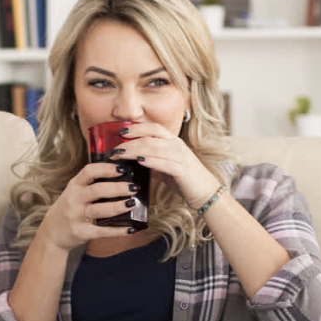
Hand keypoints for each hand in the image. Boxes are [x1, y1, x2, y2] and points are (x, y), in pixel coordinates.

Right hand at [39, 161, 145, 249]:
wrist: (52, 232)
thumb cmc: (70, 208)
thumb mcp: (75, 192)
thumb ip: (92, 184)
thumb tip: (122, 177)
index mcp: (74, 186)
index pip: (89, 171)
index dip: (106, 168)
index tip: (122, 168)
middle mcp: (74, 199)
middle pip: (97, 190)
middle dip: (117, 188)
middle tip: (133, 187)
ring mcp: (76, 217)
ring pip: (99, 210)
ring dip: (117, 207)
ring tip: (132, 204)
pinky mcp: (81, 232)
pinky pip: (102, 231)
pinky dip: (118, 230)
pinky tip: (131, 229)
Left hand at [105, 121, 221, 208]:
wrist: (206, 193)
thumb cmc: (185, 180)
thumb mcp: (166, 167)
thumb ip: (153, 161)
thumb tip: (134, 160)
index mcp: (173, 142)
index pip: (153, 128)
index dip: (136, 128)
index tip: (120, 131)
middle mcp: (177, 146)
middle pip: (150, 137)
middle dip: (130, 142)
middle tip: (115, 149)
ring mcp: (180, 156)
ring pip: (154, 148)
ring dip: (134, 150)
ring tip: (120, 155)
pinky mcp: (182, 170)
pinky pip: (164, 162)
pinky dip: (150, 160)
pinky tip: (139, 161)